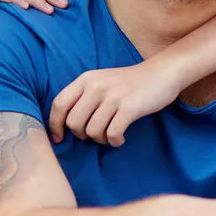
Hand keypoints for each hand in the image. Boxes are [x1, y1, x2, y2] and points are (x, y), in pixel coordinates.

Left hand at [48, 60, 184, 145]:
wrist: (161, 73)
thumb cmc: (129, 83)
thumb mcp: (101, 81)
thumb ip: (83, 96)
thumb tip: (65, 125)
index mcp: (86, 79)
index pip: (59, 104)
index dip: (55, 125)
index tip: (59, 138)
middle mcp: (96, 86)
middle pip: (74, 123)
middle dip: (82, 135)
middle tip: (95, 134)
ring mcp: (113, 97)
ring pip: (92, 131)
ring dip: (100, 140)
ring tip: (109, 135)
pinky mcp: (130, 108)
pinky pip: (112, 134)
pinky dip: (114, 141)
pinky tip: (120, 139)